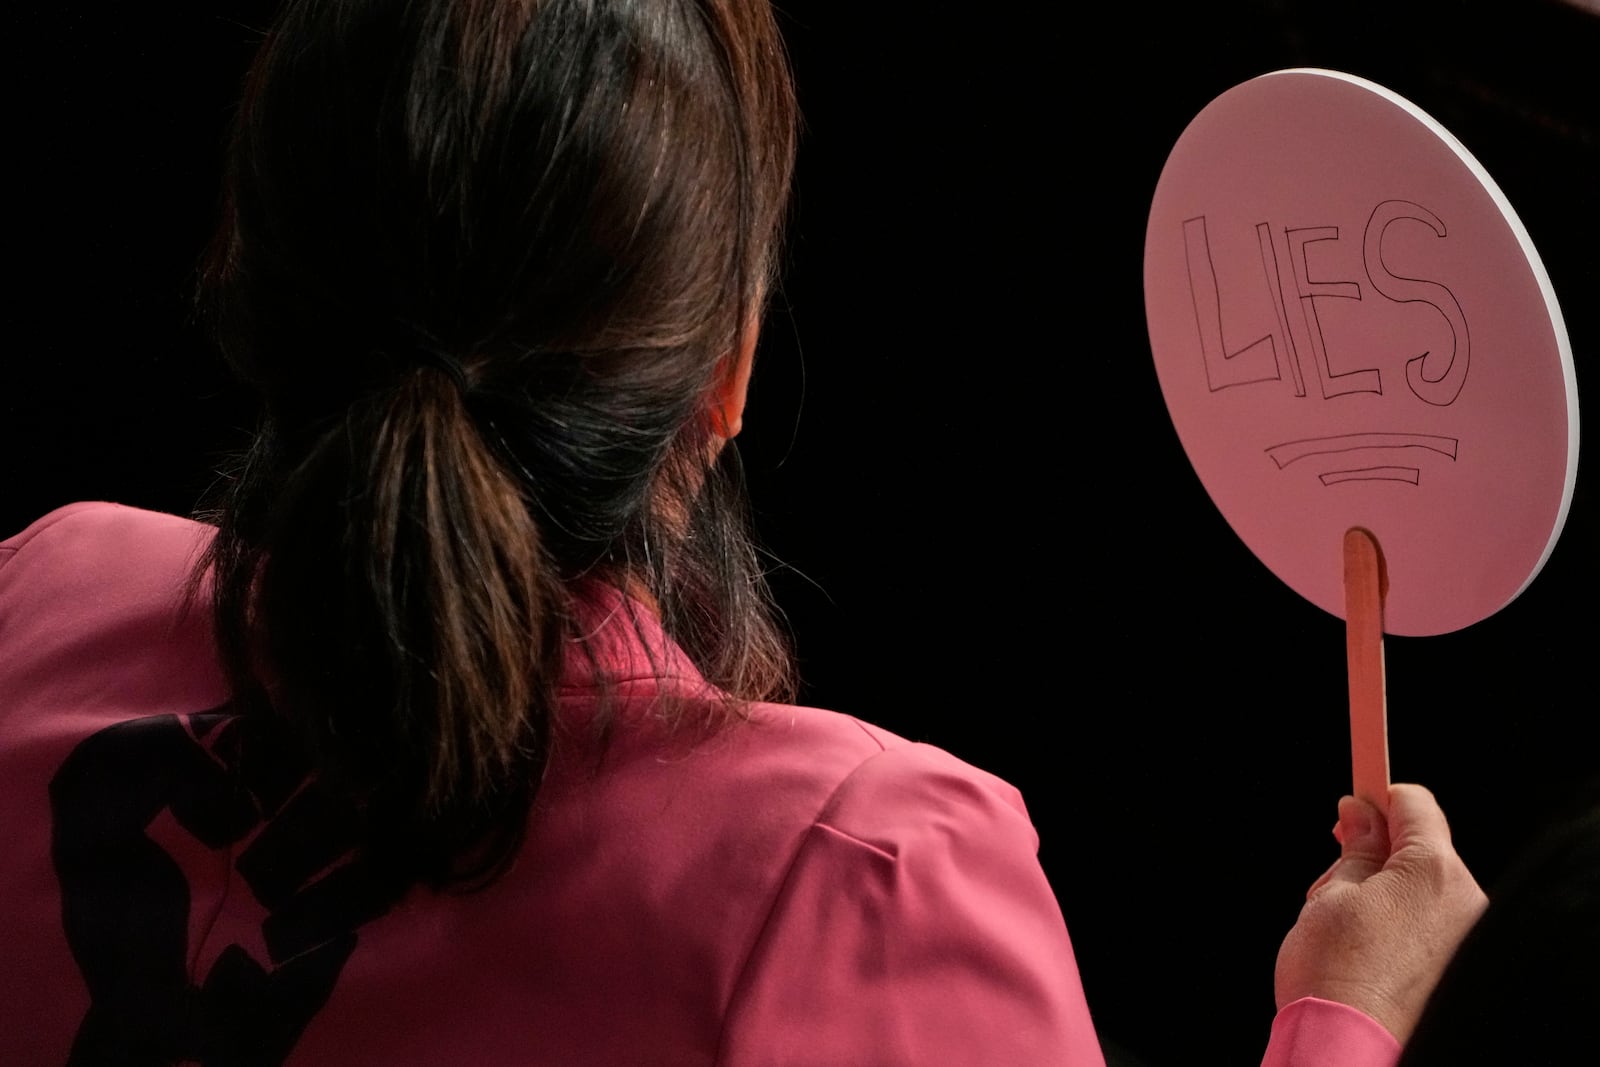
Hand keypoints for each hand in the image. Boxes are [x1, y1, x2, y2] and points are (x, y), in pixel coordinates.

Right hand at [1273, 783, 1486, 1042]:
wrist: (1349, 1049)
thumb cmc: (1334, 973)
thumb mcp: (1331, 896)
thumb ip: (1353, 849)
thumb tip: (1360, 815)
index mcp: (1433, 871)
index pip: (1415, 804)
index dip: (1377, 797)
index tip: (1349, 804)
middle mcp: (1465, 900)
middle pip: (1420, 847)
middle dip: (1374, 851)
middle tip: (1331, 873)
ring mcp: (1467, 937)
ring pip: (1422, 887)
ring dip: (1383, 889)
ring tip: (1340, 922)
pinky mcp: (1460, 966)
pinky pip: (1431, 922)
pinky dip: (1398, 921)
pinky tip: (1362, 946)